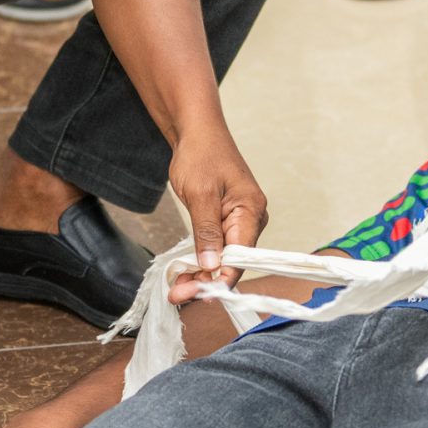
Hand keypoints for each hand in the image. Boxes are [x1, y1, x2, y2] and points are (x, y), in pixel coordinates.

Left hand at [169, 128, 265, 293]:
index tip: (195, 294)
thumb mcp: (200, 194)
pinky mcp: (227, 221)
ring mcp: (239, 221)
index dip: (219, 279)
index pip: (240, 257)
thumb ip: (206, 231)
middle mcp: (251, 220)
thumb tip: (210, 265)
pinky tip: (185, 273)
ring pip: (223, 258)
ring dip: (201, 274)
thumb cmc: (201, 155)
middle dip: (206, 281)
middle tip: (177, 294)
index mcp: (251, 212)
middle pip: (232, 262)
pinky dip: (202, 261)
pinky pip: (218, 248)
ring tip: (177, 288)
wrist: (197, 133)